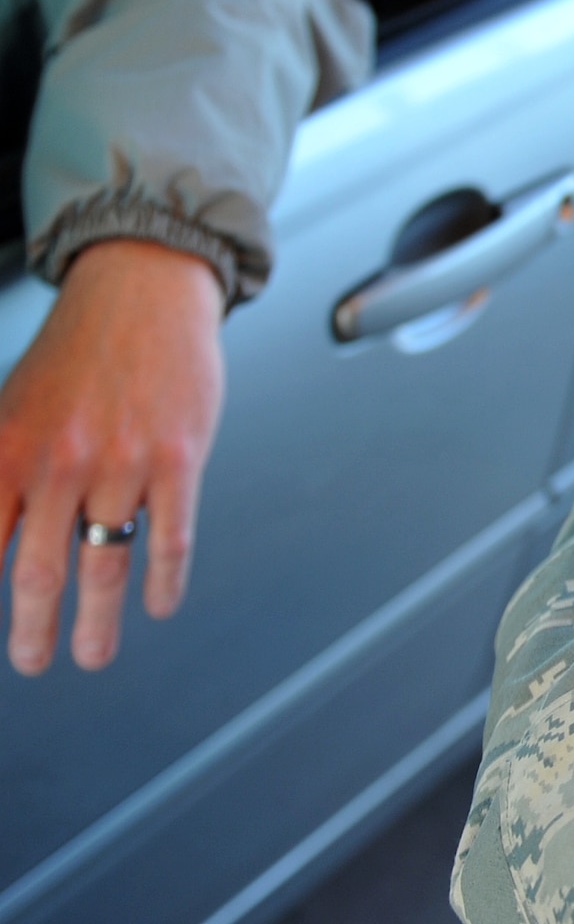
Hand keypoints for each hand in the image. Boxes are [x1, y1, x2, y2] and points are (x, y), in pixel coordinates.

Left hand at [0, 240, 224, 674]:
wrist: (143, 291)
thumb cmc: (78, 351)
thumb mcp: (10, 409)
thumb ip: (1, 474)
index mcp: (7, 451)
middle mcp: (60, 462)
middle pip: (38, 573)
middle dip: (33, 631)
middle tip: (34, 661)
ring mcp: (123, 463)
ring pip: (105, 566)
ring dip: (97, 623)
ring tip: (92, 654)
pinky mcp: (178, 459)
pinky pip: (169, 538)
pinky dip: (162, 581)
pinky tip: (158, 603)